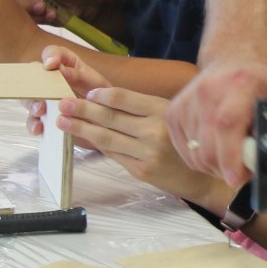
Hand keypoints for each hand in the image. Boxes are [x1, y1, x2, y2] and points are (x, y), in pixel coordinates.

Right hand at [24, 46, 109, 147]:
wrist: (110, 121)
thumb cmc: (101, 96)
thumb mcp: (94, 83)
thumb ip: (78, 74)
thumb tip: (60, 70)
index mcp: (65, 65)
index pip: (52, 53)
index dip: (50, 55)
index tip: (51, 64)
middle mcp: (51, 81)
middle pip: (33, 78)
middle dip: (34, 86)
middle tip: (43, 92)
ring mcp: (46, 100)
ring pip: (30, 100)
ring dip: (32, 105)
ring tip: (40, 112)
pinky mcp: (46, 119)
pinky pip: (34, 121)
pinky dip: (34, 125)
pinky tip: (39, 128)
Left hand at [53, 79, 227, 208]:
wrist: (204, 175)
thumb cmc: (185, 140)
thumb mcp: (171, 115)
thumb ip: (143, 109)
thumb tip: (103, 99)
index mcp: (162, 110)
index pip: (123, 99)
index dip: (100, 95)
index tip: (86, 93)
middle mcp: (154, 130)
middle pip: (110, 117)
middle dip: (82, 109)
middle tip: (62, 103)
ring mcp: (147, 152)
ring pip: (106, 137)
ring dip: (81, 128)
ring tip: (62, 121)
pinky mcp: (141, 170)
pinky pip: (113, 155)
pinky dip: (95, 145)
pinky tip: (83, 139)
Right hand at [167, 60, 266, 187]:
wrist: (234, 58)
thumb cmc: (263, 86)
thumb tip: (258, 161)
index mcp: (239, 86)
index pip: (227, 125)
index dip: (231, 158)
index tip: (238, 180)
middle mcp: (207, 92)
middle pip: (207, 146)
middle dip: (224, 170)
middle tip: (240, 173)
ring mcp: (185, 101)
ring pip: (194, 153)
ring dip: (212, 166)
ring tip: (229, 157)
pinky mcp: (172, 112)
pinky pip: (182, 149)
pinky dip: (198, 157)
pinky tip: (213, 147)